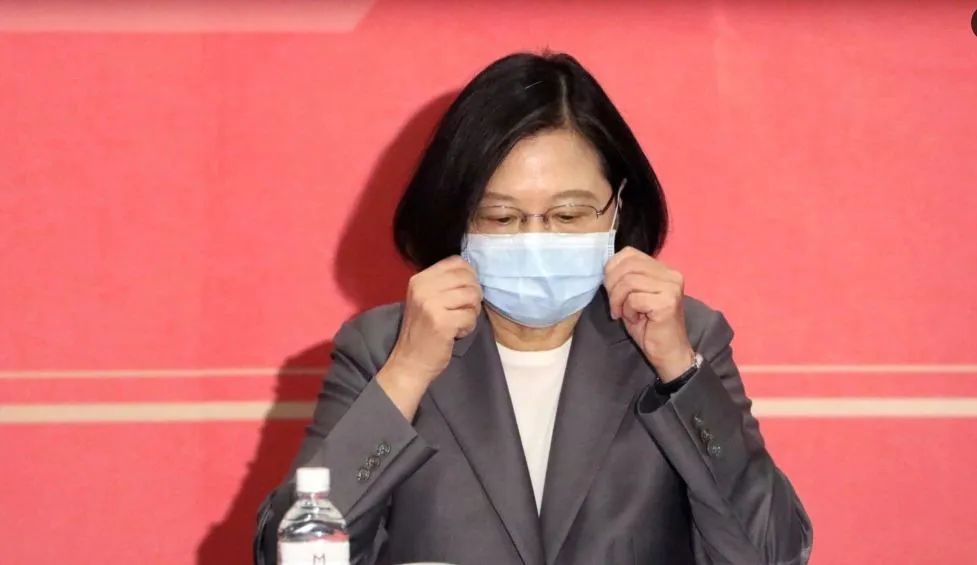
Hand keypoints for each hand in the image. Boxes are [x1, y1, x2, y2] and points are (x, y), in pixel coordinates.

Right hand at [378, 256, 481, 418]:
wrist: (409, 362)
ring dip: (471, 313)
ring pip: (472, 296)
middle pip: (467, 279)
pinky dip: (468, 327)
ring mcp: (431, 304)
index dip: (469, 276)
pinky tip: (456, 334)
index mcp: (419, 279)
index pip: (456, 262)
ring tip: (459, 323)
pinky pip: (470, 316)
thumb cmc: (422, 331)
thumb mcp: (426, 300)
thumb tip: (472, 274)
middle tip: (464, 312)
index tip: (465, 292)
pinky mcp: (442, 322)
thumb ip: (444, 284)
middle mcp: (423, 288)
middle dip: (473, 296)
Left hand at [604, 247, 694, 381]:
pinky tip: (635, 319)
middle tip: (614, 304)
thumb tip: (606, 267)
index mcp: (663, 269)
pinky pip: (634, 298)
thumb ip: (625, 278)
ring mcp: (671, 287)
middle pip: (627, 265)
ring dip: (618, 300)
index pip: (629, 253)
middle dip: (612, 285)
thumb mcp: (633, 297)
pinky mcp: (667, 302)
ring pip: (628, 281)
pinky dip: (627, 310)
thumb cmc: (649, 327)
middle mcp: (671, 274)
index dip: (612, 268)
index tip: (610, 288)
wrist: (668, 353)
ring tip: (623, 313)